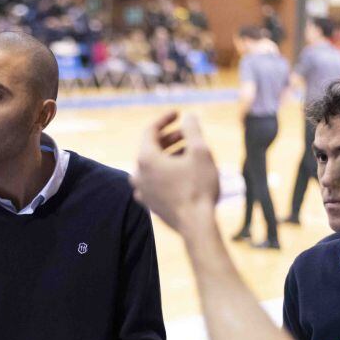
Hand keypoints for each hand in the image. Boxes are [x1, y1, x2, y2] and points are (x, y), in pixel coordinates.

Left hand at [131, 111, 220, 232]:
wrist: (196, 225)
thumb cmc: (199, 187)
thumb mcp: (200, 152)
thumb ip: (193, 129)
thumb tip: (188, 116)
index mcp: (145, 158)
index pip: (150, 130)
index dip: (165, 119)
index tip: (178, 114)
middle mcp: (138, 174)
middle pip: (151, 148)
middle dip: (170, 137)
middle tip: (188, 133)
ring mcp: (141, 190)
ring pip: (153, 165)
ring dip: (169, 154)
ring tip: (189, 151)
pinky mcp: (149, 203)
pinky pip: (154, 180)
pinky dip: (166, 171)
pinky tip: (182, 172)